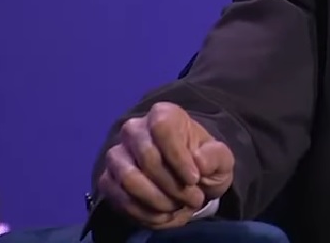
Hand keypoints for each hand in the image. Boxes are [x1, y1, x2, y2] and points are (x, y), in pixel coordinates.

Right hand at [96, 101, 236, 229]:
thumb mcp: (221, 159)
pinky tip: (164, 214)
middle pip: (147, 159)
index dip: (178, 158)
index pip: (163, 129)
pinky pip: (119, 199)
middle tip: (194, 199)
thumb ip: (215, 157)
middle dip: (173, 186)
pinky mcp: (108, 179)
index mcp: (164, 115)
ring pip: (129, 180)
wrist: (187, 178)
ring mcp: (117, 154)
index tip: (194, 179)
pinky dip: (144, 212)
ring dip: (158, 200)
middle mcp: (134, 129)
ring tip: (179, 206)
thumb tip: (199, 161)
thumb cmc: (203, 162)